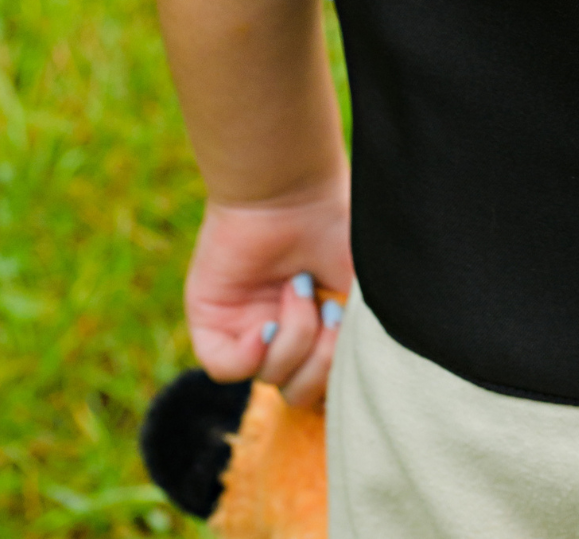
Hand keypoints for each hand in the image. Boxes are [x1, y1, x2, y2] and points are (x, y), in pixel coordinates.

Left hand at [184, 170, 352, 407]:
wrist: (292, 187)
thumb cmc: (338, 225)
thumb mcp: (366, 289)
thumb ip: (365, 339)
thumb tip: (365, 379)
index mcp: (320, 326)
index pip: (327, 384)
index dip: (342, 374)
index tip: (353, 334)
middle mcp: (284, 330)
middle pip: (301, 392)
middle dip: (321, 362)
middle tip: (330, 309)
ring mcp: (247, 327)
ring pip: (270, 379)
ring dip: (294, 340)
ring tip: (298, 288)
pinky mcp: (212, 320)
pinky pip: (225, 368)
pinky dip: (250, 355)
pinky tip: (265, 326)